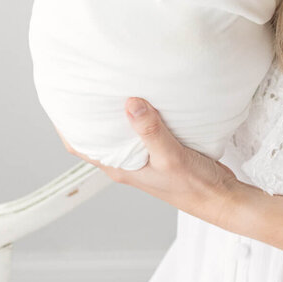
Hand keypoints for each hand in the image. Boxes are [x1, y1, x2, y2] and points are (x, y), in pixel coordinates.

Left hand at [57, 99, 244, 232]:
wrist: (220, 196)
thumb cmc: (194, 187)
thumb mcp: (170, 157)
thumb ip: (150, 131)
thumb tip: (131, 103)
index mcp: (121, 167)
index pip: (80, 147)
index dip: (66, 126)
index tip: (62, 101)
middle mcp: (127, 162)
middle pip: (97, 136)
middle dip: (89, 113)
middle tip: (86, 85)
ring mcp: (143, 156)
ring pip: (120, 132)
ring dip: (115, 112)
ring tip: (112, 85)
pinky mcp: (159, 149)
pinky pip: (141, 129)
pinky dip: (139, 114)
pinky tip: (146, 98)